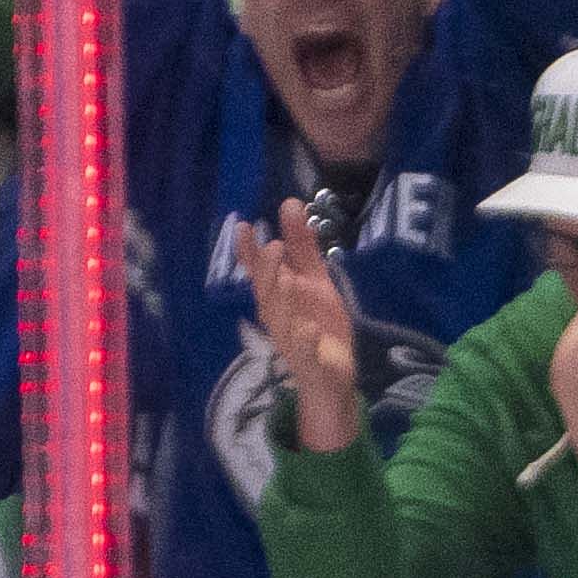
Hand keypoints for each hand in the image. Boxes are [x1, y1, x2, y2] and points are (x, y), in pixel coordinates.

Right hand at [245, 197, 364, 451]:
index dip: (250, 252)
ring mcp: (291, 341)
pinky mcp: (310, 362)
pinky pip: (305, 352)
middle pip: (268, 293)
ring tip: (287, 279)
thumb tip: (290, 202)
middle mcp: (278, 316)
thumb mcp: (314, 280)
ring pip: (282, 320)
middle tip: (274, 247)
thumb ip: (302, 246)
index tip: (244, 226)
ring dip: (283, 301)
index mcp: (278, 296)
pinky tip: (309, 329)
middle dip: (269, 272)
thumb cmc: (318, 323)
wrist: (333, 375)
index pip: (260, 271)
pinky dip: (305, 342)